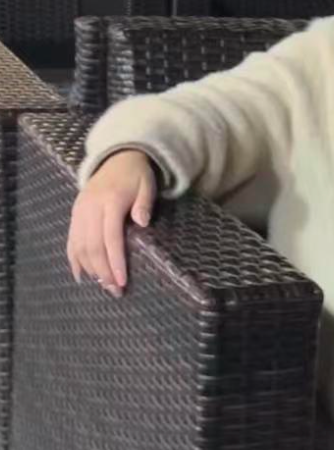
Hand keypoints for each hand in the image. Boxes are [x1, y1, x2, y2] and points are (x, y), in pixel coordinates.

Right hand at [67, 150, 156, 297]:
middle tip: (115, 291)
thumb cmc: (136, 176)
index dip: (115, 261)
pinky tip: (80, 276)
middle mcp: (90, 208)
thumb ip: (144, 203)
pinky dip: (74, 260)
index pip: (111, 237)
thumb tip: (142, 222)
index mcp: (110, 201)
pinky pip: (71, 241)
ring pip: (79, 246)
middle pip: (93, 246)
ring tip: (104, 286)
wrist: (117, 159)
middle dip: (103, 272)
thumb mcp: (147, 185)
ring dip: (90, 269)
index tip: (122, 281)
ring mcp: (79, 212)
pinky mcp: (74, 215)